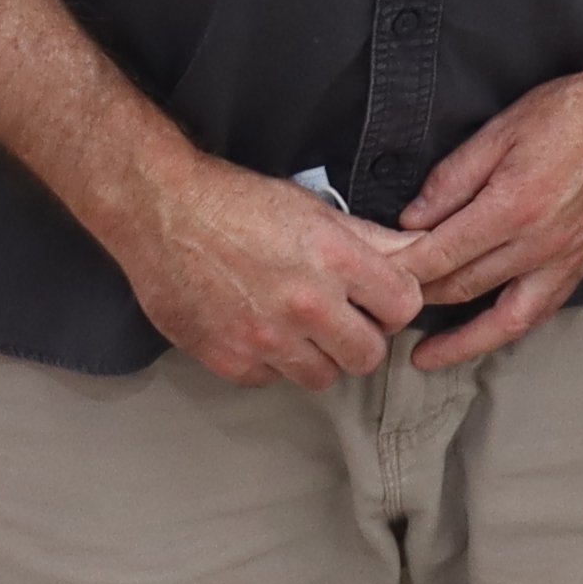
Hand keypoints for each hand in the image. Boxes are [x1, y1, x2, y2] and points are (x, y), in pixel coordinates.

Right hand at [110, 155, 423, 389]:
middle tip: (340, 319)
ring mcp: (266, 338)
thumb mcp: (315, 209)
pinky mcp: (229, 359)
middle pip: (368, 355)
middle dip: (360, 338)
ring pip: (324, 377)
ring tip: (298, 327)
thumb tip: (420, 253)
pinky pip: (272, 380)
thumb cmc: (238, 203)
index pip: (404, 307)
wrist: (161, 212)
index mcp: (336, 259)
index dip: (395, 304)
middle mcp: (306, 305)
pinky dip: (270, 363)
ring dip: (318, 357)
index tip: (379, 300)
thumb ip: (371, 241)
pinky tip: (258, 331)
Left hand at [393, 59, 582, 368]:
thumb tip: (413, 218)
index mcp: (512, 208)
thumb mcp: (500, 130)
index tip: (376, 277)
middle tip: (386, 307)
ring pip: (506, 318)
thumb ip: (452, 178)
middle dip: (420, 299)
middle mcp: (540, 244)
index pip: (440, 256)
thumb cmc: (572, 111)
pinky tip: (492, 332)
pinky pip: (544, 308)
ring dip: (463, 341)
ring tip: (429, 357)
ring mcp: (567, 257)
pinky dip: (512, 327)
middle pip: (463, 287)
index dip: (402, 270)